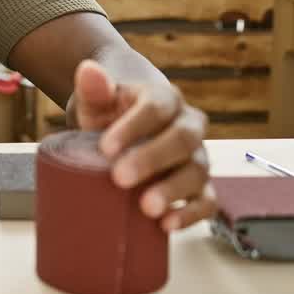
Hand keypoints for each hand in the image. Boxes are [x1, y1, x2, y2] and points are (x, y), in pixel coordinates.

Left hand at [70, 60, 215, 231]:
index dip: (133, 128)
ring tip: (146, 208)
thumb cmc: (108, 114)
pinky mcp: (200, 186)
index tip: (105, 148)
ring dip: (173, 190)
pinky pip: (207, 201)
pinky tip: (167, 225)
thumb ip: (93, 86)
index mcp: (165, 99)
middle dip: (152, 159)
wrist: (120, 131)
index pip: (155, 109)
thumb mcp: (95, 99)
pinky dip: (192, 214)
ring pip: (197, 171)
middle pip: (182, 139)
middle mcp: (188, 126)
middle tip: (120, 178)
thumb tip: (87, 69)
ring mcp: (197, 157)